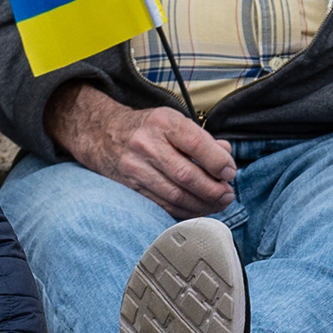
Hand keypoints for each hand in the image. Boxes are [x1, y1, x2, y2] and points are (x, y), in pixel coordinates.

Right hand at [49, 82, 237, 218]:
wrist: (102, 134)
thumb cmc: (146, 128)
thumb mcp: (173, 121)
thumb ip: (201, 138)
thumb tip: (226, 156)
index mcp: (163, 123)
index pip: (196, 143)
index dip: (218, 162)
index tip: (230, 172)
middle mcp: (147, 144)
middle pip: (186, 175)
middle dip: (213, 190)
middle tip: (227, 195)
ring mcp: (135, 168)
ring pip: (175, 195)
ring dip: (202, 205)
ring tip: (217, 204)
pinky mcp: (130, 188)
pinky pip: (162, 205)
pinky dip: (184, 211)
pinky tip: (197, 210)